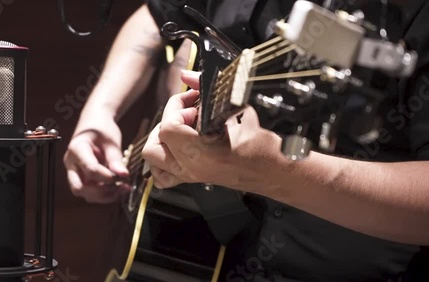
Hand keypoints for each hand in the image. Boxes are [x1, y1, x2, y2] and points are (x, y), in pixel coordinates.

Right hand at [64, 107, 128, 203]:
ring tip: (123, 188)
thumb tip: (123, 175)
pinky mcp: (81, 177)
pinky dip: (104, 194)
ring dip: (104, 196)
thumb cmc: (102, 128)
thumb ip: (115, 158)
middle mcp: (71, 163)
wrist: (95, 123)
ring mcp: (74, 172)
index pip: (90, 169)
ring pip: (84, 193)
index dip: (108, 177)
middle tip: (121, 186)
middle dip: (101, 192)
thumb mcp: (111, 141)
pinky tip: (119, 189)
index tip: (124, 176)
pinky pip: (90, 192)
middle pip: (79, 188)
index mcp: (77, 149)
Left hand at [142, 71, 284, 191]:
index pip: (168, 128)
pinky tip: (179, 146)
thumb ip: (207, 89)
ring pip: (154, 162)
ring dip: (161, 141)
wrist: (275, 169)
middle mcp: (192, 168)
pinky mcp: (195, 179)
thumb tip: (188, 76)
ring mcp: (191, 176)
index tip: (193, 100)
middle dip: (166, 122)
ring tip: (181, 128)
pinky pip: (164, 176)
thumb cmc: (263, 145)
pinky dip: (164, 160)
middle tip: (187, 113)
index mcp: (202, 153)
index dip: (176, 109)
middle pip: (153, 146)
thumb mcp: (237, 110)